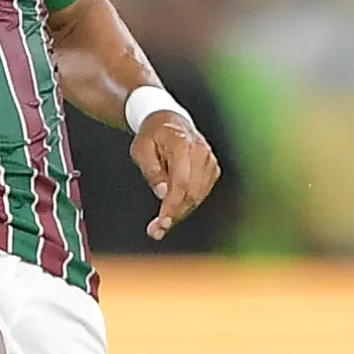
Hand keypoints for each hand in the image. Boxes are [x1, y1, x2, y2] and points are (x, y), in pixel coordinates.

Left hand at [131, 110, 221, 241]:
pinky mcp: (212, 169)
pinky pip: (201, 194)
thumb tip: (163, 193)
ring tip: (160, 225)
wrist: (167, 122)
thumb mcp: (141, 149)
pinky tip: (172, 209)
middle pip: (192, 193)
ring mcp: (209, 161)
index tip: (162, 223)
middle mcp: (201, 152)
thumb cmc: (152, 136)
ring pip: (198, 196)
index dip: (172, 205)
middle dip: (175, 214)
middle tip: (156, 231)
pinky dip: (187, 205)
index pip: (181, 182)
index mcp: (183, 143)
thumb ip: (151, 170)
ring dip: (180, 213)